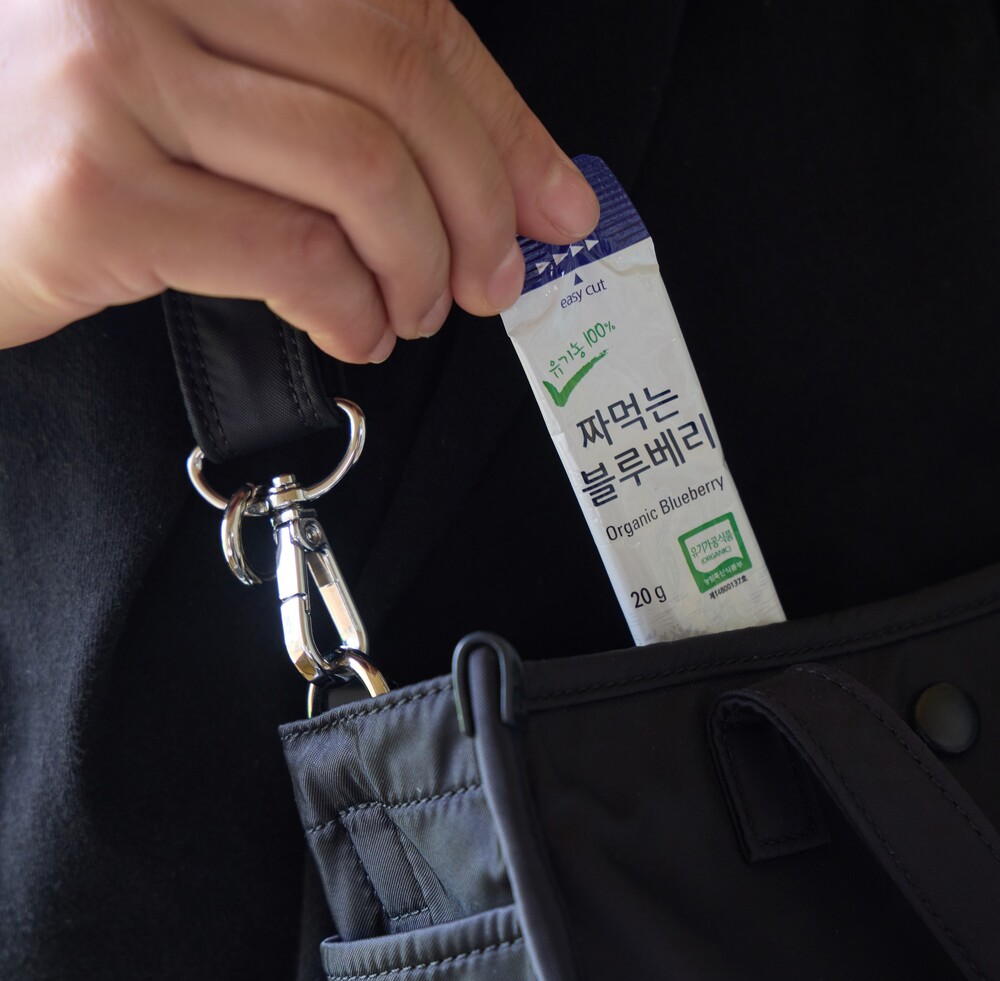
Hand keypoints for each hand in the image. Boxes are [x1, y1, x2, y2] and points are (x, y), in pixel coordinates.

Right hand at [0, 0, 597, 360]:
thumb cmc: (81, 151)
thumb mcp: (208, 93)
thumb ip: (331, 104)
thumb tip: (501, 179)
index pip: (401, 15)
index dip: (502, 120)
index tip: (556, 200)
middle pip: (393, 79)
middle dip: (478, 200)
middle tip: (494, 275)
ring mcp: (111, 75)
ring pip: (355, 166)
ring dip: (418, 265)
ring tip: (415, 312)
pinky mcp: (95, 188)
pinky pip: (289, 250)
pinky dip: (352, 307)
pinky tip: (356, 332)